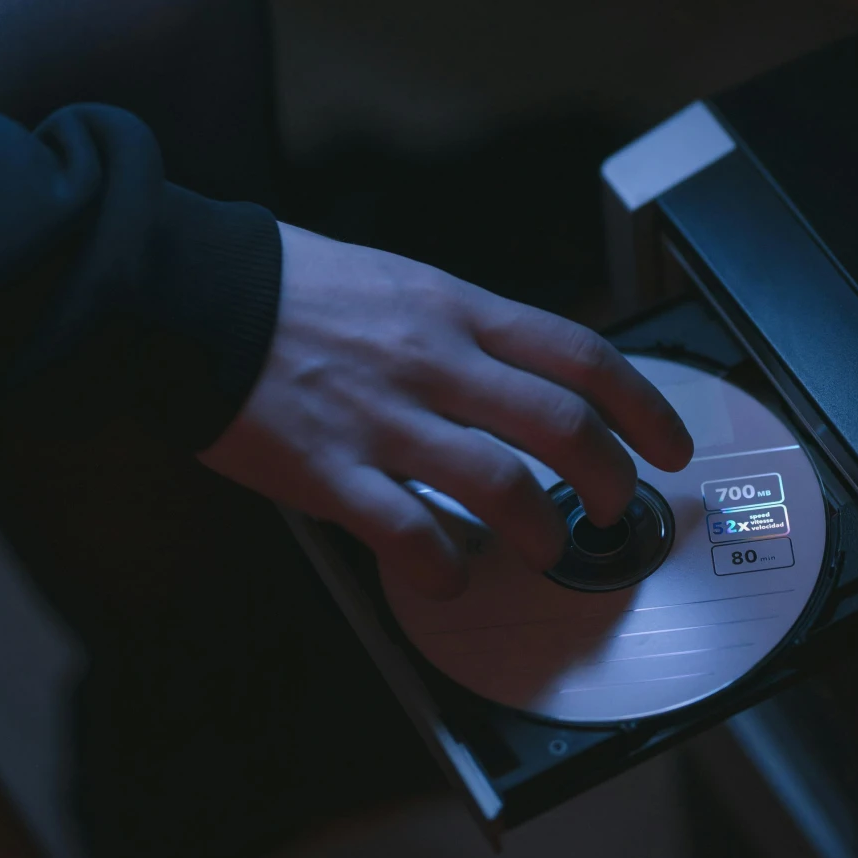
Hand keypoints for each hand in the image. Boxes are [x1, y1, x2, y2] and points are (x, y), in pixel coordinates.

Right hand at [200, 225, 692, 600]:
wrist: (189, 292)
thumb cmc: (285, 287)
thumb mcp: (394, 283)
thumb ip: (456, 330)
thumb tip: (515, 376)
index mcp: (452, 309)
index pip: (579, 354)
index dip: (642, 405)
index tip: (667, 441)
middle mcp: (431, 361)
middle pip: (561, 426)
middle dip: (609, 479)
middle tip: (615, 509)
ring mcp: (383, 418)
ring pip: (501, 486)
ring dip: (539, 532)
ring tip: (542, 548)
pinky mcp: (330, 471)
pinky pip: (409, 534)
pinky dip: (444, 566)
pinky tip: (448, 574)